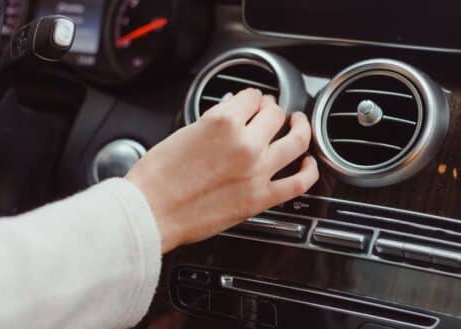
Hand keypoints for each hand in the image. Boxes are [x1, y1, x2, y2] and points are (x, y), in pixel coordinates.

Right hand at [126, 88, 318, 252]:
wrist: (150, 212)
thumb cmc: (157, 177)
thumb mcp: (184, 131)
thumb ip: (214, 118)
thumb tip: (231, 108)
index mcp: (223, 121)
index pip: (251, 96)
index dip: (251, 97)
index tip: (250, 101)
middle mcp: (245, 143)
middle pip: (275, 114)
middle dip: (271, 109)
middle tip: (268, 113)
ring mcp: (257, 171)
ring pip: (296, 140)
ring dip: (300, 128)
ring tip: (297, 125)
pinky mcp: (261, 198)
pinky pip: (299, 183)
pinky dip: (310, 171)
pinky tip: (308, 163)